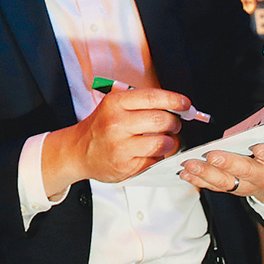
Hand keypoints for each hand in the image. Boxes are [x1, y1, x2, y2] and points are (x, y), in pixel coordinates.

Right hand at [41, 88, 189, 196]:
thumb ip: (141, 103)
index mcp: (114, 104)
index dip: (175, 100)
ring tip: (165, 140)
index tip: (186, 104)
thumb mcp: (113, 106)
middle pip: (162, 120)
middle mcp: (116, 124)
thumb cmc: (100, 127)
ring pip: (163, 142)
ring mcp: (121, 147)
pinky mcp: (126, 166)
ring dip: (170, 142)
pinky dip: (159, 156)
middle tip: (174, 124)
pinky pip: (156, 159)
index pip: (153, 98)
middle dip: (175, 123)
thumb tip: (176, 105)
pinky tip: (151, 152)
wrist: (78, 151)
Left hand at [180, 127, 263, 204]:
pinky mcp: (232, 188)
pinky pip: (214, 186)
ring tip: (191, 164)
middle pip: (247, 171)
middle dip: (229, 163)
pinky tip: (186, 172)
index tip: (261, 149)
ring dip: (207, 173)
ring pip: (227, 182)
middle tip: (213, 155)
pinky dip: (199, 180)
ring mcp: (247, 185)